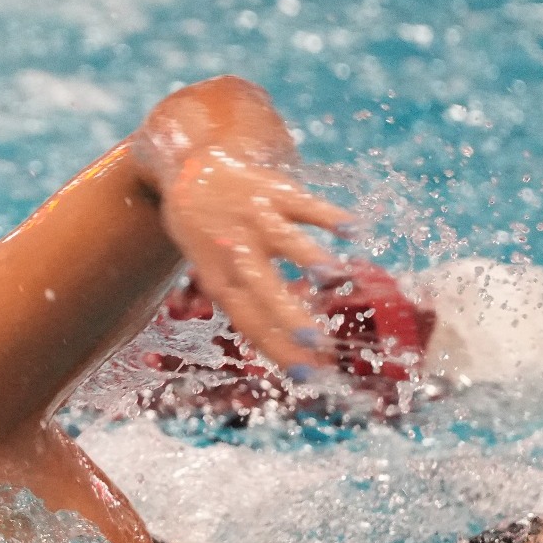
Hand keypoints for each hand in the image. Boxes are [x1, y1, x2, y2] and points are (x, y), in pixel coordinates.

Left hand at [145, 149, 352, 376]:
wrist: (188, 167)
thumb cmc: (207, 234)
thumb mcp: (211, 270)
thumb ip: (247, 303)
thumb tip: (293, 349)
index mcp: (219, 277)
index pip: (248, 320)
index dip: (275, 348)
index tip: (307, 375)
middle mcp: (235, 250)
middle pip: (262, 288)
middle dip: (289, 316)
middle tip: (318, 342)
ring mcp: (253, 217)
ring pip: (281, 239)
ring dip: (307, 256)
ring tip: (333, 276)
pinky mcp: (271, 189)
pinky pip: (300, 201)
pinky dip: (326, 214)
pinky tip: (354, 229)